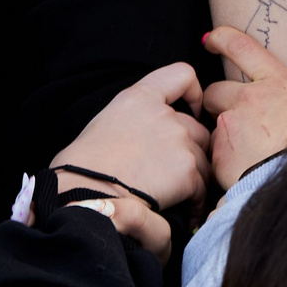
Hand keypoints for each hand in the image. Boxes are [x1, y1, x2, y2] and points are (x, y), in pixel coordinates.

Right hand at [49, 62, 211, 256]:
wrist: (84, 195)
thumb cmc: (82, 166)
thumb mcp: (106, 121)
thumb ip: (135, 118)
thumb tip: (144, 136)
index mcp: (140, 98)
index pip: (182, 74)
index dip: (193, 93)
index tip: (190, 110)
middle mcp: (164, 115)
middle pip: (197, 127)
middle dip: (190, 147)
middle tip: (173, 170)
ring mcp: (179, 142)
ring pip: (203, 157)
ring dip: (195, 174)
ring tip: (178, 194)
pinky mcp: (188, 172)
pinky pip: (203, 186)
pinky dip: (197, 201)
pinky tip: (187, 211)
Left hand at [202, 27, 286, 187]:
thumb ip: (282, 99)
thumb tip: (273, 100)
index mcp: (277, 82)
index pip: (242, 47)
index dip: (222, 38)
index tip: (211, 39)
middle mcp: (250, 97)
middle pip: (216, 90)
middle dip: (218, 104)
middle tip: (236, 122)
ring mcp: (232, 124)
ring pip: (214, 123)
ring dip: (223, 134)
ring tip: (247, 153)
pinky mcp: (219, 151)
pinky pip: (214, 151)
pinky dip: (223, 158)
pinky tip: (242, 168)